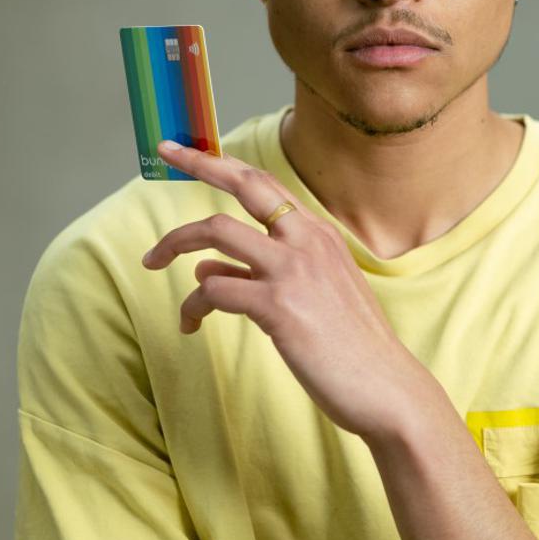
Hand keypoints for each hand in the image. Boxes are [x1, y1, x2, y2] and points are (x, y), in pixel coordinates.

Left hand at [140, 139, 435, 444]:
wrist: (386, 388)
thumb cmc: (351, 349)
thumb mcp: (313, 296)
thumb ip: (261, 275)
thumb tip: (207, 269)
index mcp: (319, 234)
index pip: (265, 182)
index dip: (224, 163)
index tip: (189, 151)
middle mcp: (307, 240)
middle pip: (244, 183)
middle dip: (199, 163)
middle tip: (165, 152)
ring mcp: (293, 270)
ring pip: (216, 231)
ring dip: (174, 243)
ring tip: (151, 261)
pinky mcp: (278, 306)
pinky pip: (214, 290)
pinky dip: (193, 304)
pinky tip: (191, 324)